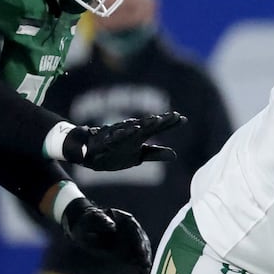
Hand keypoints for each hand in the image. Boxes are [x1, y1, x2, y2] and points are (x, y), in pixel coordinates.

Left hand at [62, 198, 153, 273]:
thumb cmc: (88, 221)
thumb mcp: (92, 218)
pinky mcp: (127, 254)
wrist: (84, 230)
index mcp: (126, 221)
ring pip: (141, 254)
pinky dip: (140, 271)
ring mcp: (131, 243)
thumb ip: (102, 220)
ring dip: (144, 264)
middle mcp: (132, 232)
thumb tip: (113, 226)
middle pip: (142, 243)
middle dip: (144, 254)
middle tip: (146, 265)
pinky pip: (136, 263)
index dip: (139, 240)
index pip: (136, 230)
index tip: (141, 250)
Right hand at [63, 113, 184, 171]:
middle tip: (174, 116)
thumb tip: (175, 155)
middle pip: (148, 125)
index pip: (157, 128)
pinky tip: (133, 129)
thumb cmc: (115, 152)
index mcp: (139, 136)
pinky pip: (116, 136)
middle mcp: (130, 132)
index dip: (170, 124)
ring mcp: (118, 135)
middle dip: (161, 121)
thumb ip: (155, 154)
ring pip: (133, 128)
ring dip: (145, 123)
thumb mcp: (138, 156)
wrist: (89, 153)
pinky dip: (124, 132)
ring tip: (157, 120)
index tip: (183, 119)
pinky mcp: (105, 141)